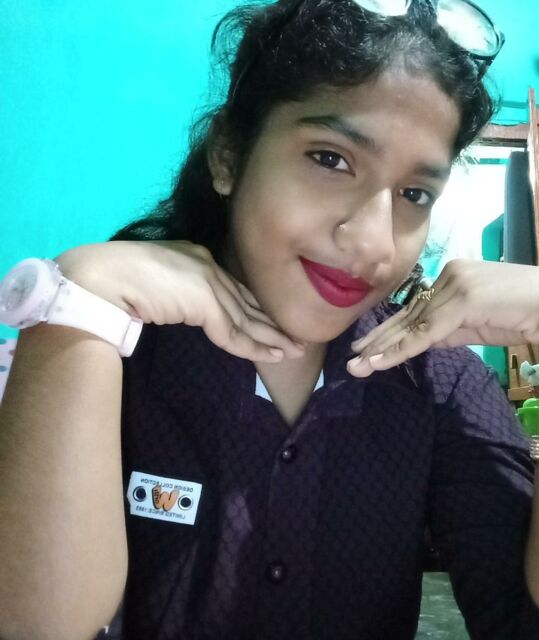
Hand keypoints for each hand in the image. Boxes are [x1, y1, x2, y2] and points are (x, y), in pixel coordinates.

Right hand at [56, 240, 304, 362]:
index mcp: (200, 258)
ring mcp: (209, 282)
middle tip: (296, 336)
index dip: (255, 308)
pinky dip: (253, 347)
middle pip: (248, 301)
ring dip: (272, 337)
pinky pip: (233, 333)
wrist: (103, 277)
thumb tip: (188, 308)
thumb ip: (181, 293)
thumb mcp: (160, 283)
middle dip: (273, 321)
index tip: (272, 322)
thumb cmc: (121, 278)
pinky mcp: (205, 302)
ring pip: (248, 318)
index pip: (235, 288)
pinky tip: (273, 355)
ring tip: (295, 349)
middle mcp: (210, 266)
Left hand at [347, 259, 538, 376]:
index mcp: (451, 275)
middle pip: (407, 314)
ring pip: (413, 324)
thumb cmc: (522, 314)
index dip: (391, 330)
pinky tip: (381, 361)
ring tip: (359, 365)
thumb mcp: (475, 323)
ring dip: (384, 348)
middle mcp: (448, 274)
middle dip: (379, 339)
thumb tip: (423, 340)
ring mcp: (455, 284)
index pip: (415, 308)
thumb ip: (448, 328)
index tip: (369, 346)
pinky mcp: (463, 299)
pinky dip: (403, 348)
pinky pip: (427, 331)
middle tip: (352, 357)